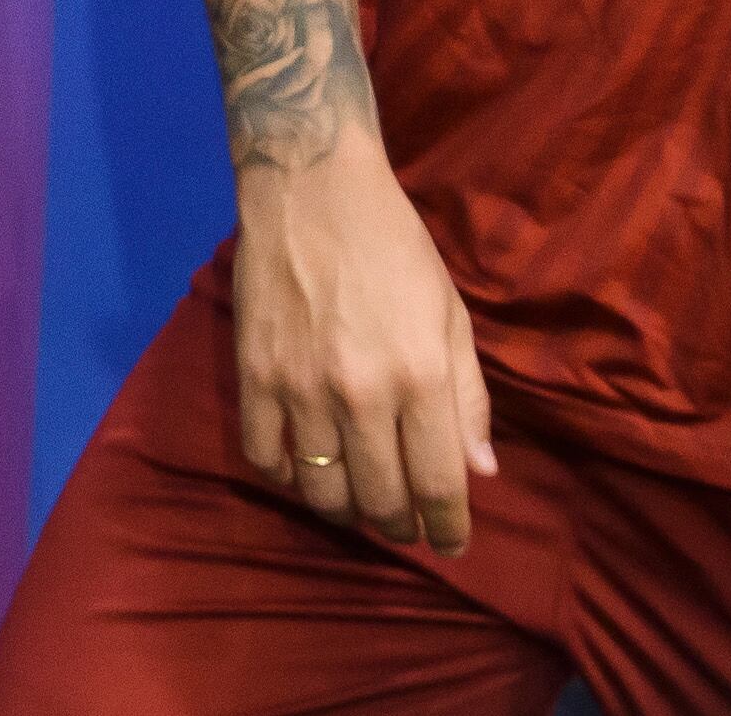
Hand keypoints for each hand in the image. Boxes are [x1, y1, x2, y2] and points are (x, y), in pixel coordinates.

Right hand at [231, 135, 495, 550]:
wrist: (311, 187)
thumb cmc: (395, 246)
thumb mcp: (450, 313)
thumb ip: (467, 397)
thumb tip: (477, 473)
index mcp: (420, 376)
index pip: (438, 485)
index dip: (448, 529)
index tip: (452, 543)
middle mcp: (361, 394)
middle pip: (381, 500)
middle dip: (401, 525)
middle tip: (407, 522)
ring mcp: (301, 389)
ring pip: (322, 492)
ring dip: (348, 511)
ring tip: (361, 502)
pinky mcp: (253, 376)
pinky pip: (266, 459)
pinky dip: (288, 478)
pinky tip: (307, 468)